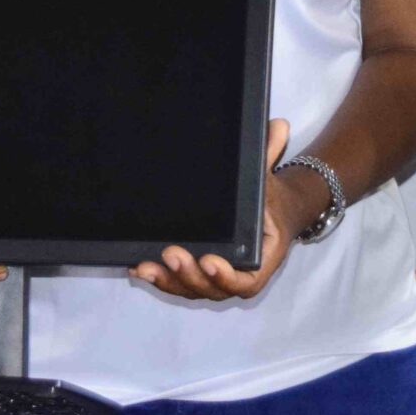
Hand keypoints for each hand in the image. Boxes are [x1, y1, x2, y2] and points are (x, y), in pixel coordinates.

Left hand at [132, 120, 297, 300]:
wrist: (272, 213)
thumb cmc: (270, 200)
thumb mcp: (270, 179)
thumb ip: (270, 155)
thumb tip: (278, 125)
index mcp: (262, 258)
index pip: (245, 280)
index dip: (226, 276)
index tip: (210, 259)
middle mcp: (238, 274)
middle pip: (211, 288)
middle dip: (188, 276)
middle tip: (171, 253)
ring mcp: (216, 277)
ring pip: (191, 289)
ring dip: (168, 281)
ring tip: (146, 266)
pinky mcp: (198, 273)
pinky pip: (179, 283)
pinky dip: (159, 279)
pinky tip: (138, 267)